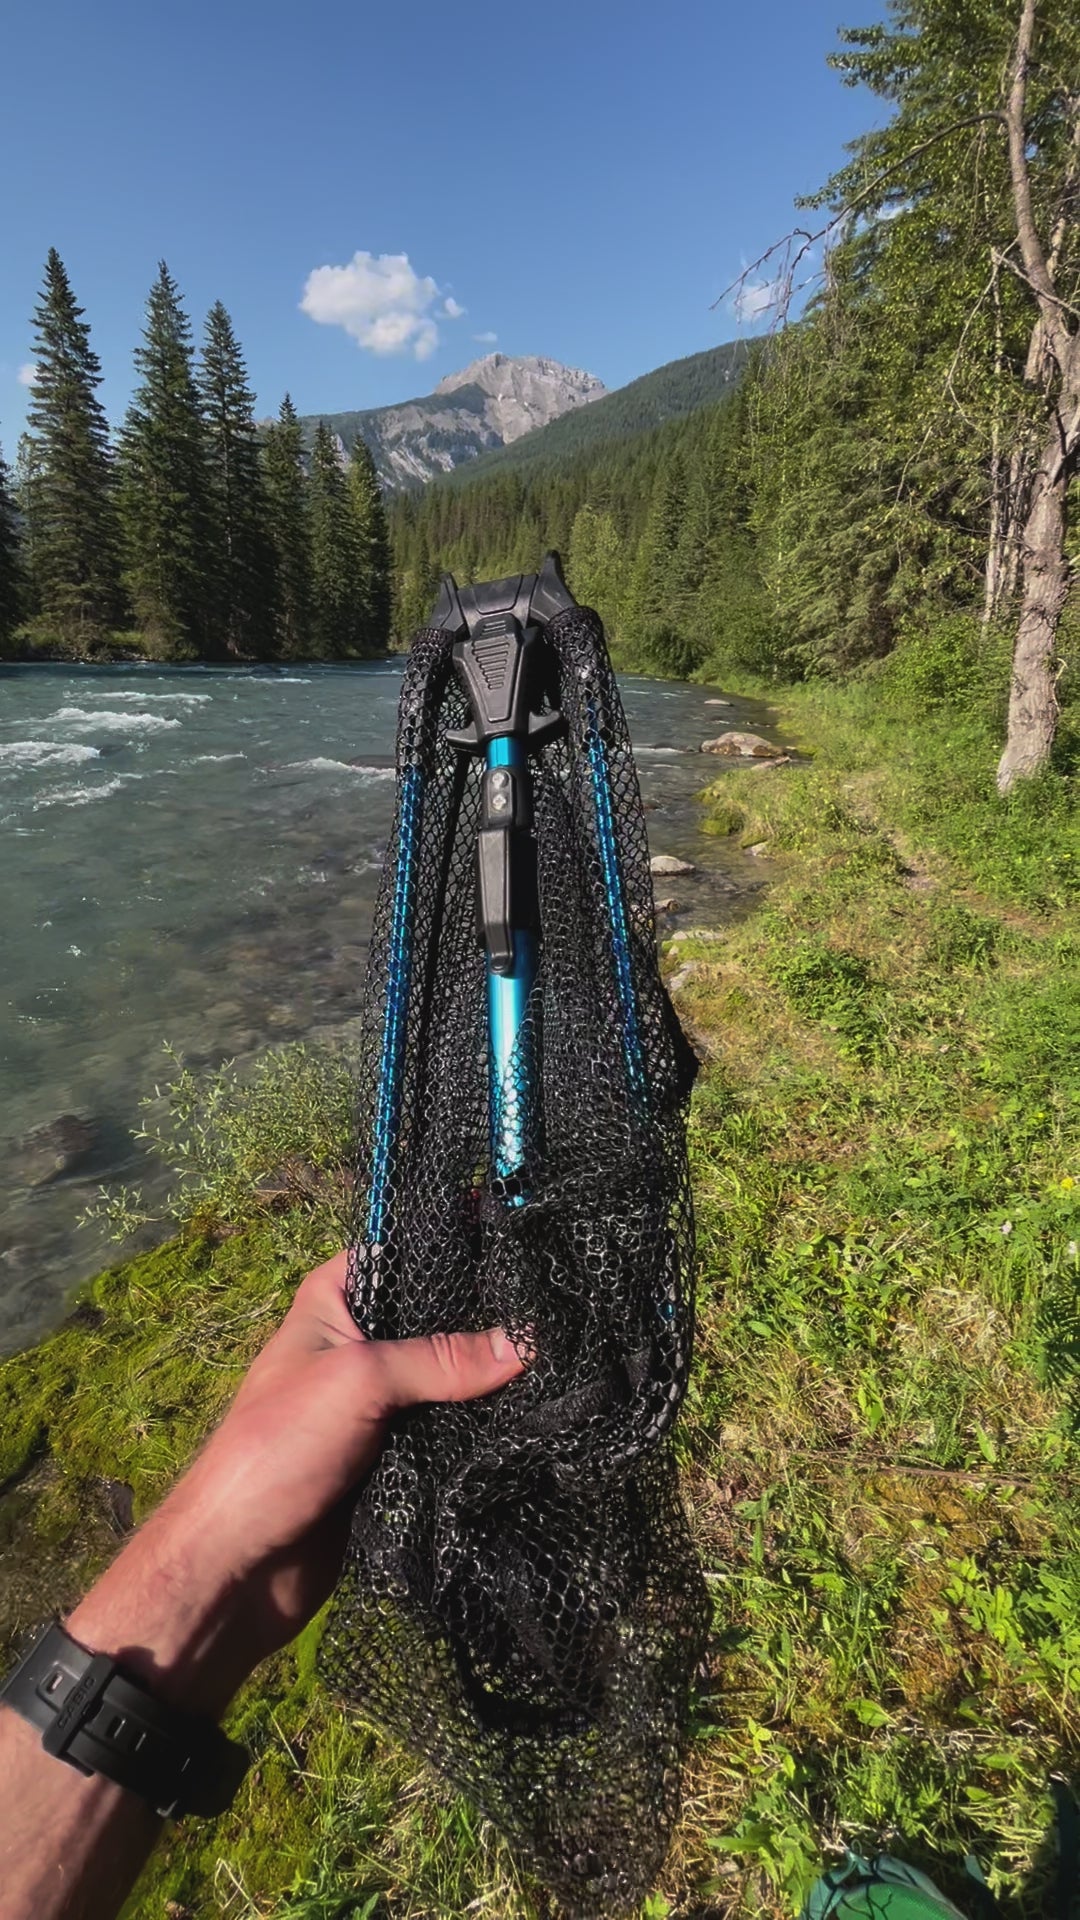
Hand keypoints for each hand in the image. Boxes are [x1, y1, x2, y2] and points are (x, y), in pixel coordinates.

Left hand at [67, 1250, 525, 1714]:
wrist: (242, 1562)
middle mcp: (357, 1343)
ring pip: (447, 1377)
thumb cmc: (282, 1445)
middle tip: (556, 1307)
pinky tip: (535, 1414)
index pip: (400, 1250)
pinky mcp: (394, 1455)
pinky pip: (448, 1428)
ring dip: (490, 1378)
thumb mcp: (361, 1379)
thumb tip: (530, 1342)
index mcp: (332, 1301)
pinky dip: (480, 1426)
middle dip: (487, 1316)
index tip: (520, 1237)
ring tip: (562, 1358)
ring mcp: (376, 1402)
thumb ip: (443, 1358)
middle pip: (434, 1316)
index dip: (453, 1242)